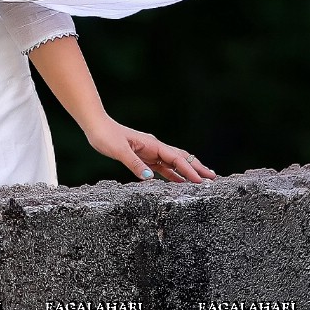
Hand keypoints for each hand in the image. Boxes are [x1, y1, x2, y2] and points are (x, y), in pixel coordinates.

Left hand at [86, 119, 216, 182]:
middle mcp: (155, 147)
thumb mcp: (119, 151)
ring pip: (174, 163)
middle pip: (181, 159)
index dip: (190, 170)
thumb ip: (135, 164)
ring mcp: (150, 152)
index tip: (201, 180)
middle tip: (213, 179)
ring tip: (202, 181)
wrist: (96, 126)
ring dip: (188, 172)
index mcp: (153, 144)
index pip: (176, 159)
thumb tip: (151, 178)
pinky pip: (163, 167)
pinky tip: (180, 182)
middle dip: (197, 168)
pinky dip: (174, 174)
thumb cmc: (106, 136)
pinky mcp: (144, 157)